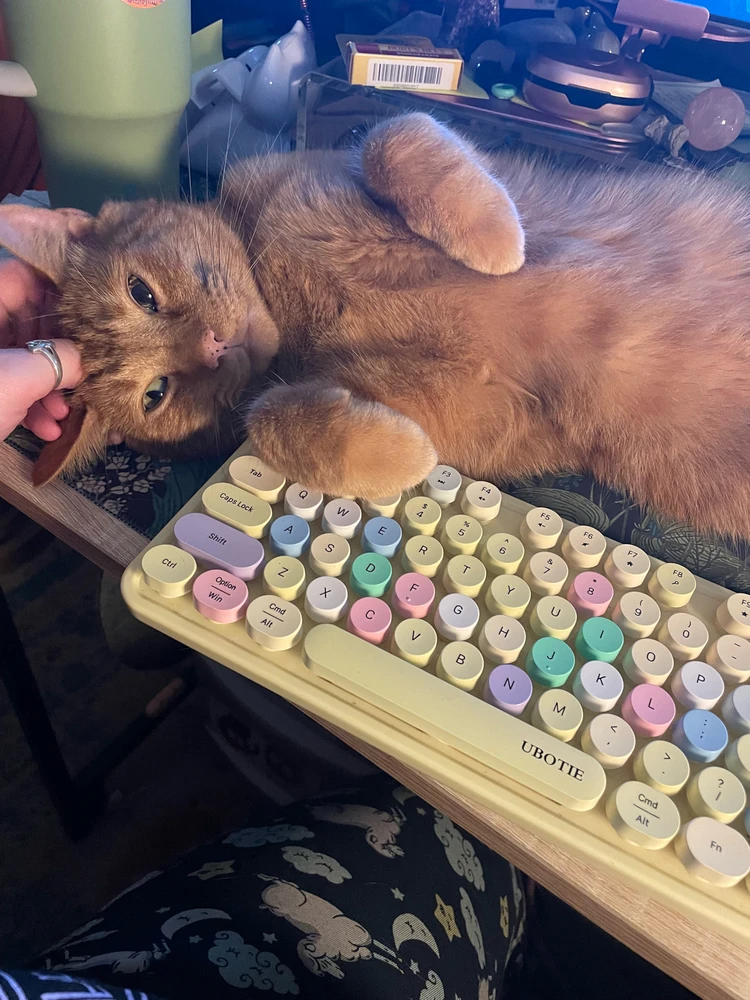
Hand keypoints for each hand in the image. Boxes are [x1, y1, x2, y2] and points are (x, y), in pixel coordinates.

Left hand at [0, 258, 81, 440]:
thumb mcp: (23, 376)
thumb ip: (64, 359)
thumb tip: (90, 358)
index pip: (24, 277)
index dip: (57, 293)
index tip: (87, 317)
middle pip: (29, 324)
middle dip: (59, 354)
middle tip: (80, 374)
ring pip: (23, 358)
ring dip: (49, 387)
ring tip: (61, 412)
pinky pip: (11, 384)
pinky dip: (30, 404)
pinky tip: (45, 428)